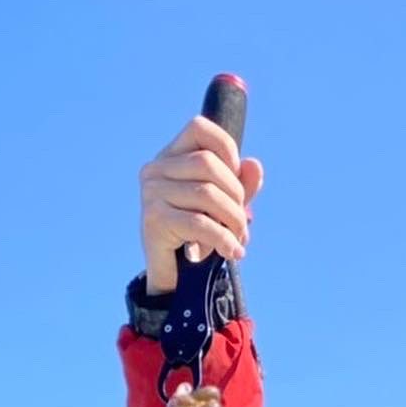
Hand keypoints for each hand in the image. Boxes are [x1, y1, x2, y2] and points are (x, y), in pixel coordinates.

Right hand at [139, 116, 263, 293]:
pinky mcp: (153, 220)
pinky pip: (199, 223)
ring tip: (239, 239)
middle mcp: (155, 169)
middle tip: (241, 223)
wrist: (176, 279)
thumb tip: (254, 165)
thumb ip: (241, 184)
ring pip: (207, 194)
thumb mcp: (225, 206)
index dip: (228, 150)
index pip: (200, 128)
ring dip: (233, 221)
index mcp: (170, 156)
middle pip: (208, 163)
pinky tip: (232, 252)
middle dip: (236, 195)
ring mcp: (151, 193)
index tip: (236, 183)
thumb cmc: (201, 236)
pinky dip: (223, 239)